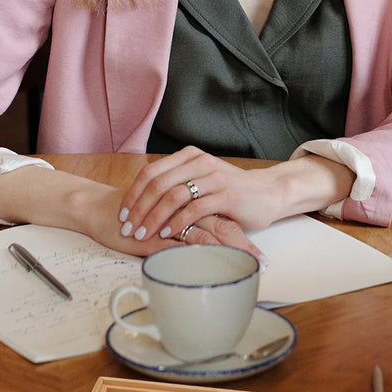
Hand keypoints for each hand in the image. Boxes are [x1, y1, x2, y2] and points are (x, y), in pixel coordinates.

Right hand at [0, 165, 261, 257]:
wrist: (99, 210)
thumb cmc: (134, 220)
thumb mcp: (165, 225)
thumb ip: (185, 231)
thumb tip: (209, 248)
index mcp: (190, 206)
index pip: (223, 219)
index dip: (243, 237)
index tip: (263, 257)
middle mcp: (184, 211)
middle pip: (221, 226)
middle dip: (243, 246)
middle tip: (264, 264)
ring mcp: (170, 222)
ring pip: (206, 234)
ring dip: (227, 251)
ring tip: (247, 268)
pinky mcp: (154, 234)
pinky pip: (179, 243)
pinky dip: (196, 254)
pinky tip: (211, 265)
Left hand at [118, 148, 283, 255]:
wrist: (268, 192)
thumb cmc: (231, 191)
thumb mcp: (201, 180)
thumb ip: (177, 184)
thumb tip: (143, 201)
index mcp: (189, 157)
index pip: (150, 172)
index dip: (133, 194)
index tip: (123, 215)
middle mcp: (199, 162)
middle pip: (157, 184)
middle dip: (138, 209)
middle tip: (127, 229)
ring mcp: (214, 178)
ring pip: (173, 196)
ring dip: (154, 217)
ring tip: (143, 235)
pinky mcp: (227, 195)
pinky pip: (195, 208)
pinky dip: (177, 223)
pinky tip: (167, 234)